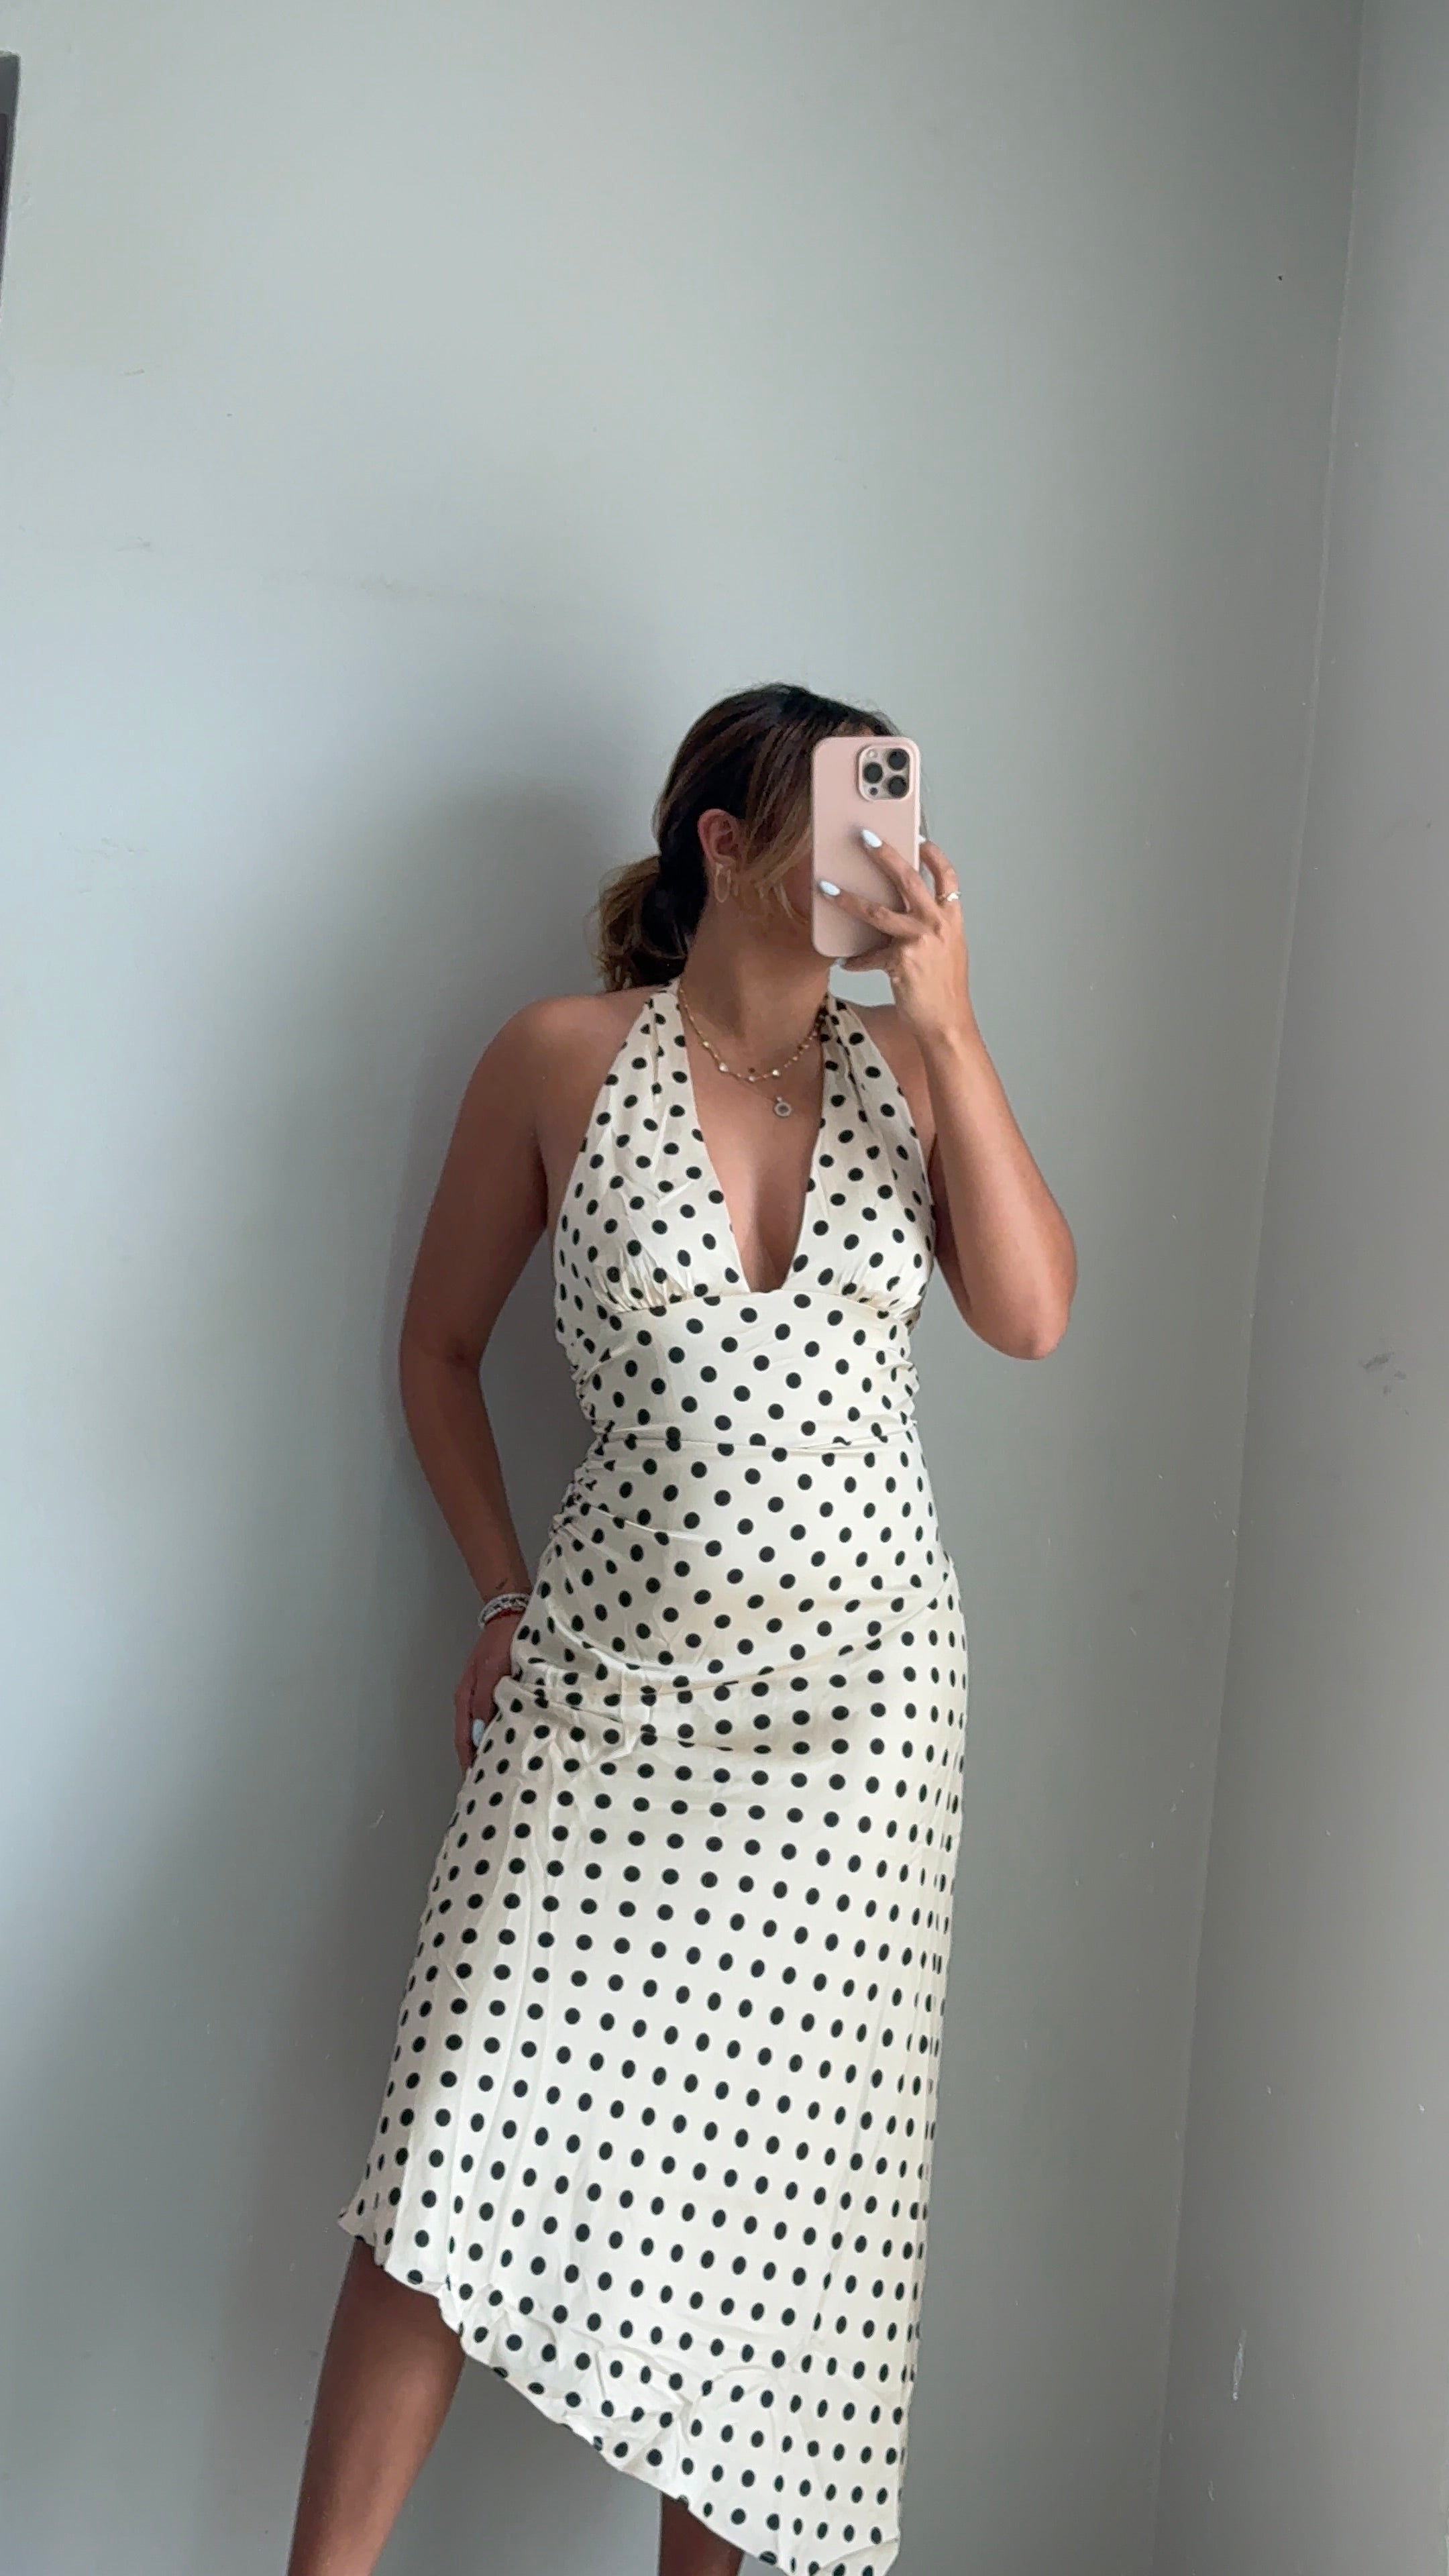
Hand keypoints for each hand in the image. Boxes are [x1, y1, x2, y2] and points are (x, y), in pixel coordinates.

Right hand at [453, 1610, 521, 1773]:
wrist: (511, 1615)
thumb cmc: (502, 1640)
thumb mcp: (494, 1670)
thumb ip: (487, 1700)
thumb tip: (482, 1732)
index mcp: (465, 1698)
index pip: (465, 1740)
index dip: (469, 1763)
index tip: (475, 1784)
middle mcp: (471, 1701)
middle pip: (471, 1740)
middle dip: (478, 1762)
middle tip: (489, 1786)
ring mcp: (482, 1696)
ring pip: (483, 1731)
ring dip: (490, 1749)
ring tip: (500, 1771)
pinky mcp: (496, 1691)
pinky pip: (495, 1720)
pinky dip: (499, 1734)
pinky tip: (510, 1742)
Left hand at [821, 834, 973, 1046]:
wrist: (948, 1023)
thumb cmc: (944, 990)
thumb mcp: (946, 951)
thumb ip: (930, 927)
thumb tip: (901, 911)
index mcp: (951, 919)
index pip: (947, 876)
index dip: (932, 854)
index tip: (918, 838)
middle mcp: (937, 924)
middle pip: (907, 878)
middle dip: (884, 854)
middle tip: (865, 837)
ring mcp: (919, 941)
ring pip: (876, 911)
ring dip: (847, 898)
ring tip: (826, 888)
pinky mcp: (901, 961)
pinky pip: (870, 956)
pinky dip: (858, 960)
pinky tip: (848, 962)